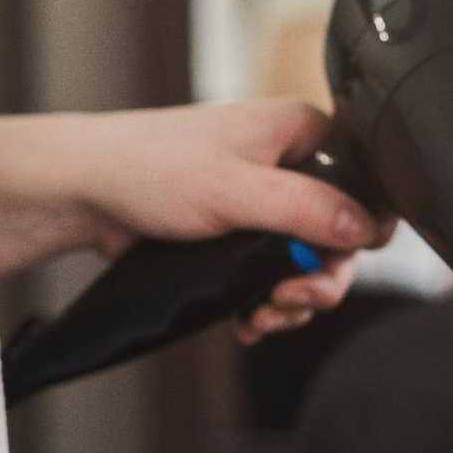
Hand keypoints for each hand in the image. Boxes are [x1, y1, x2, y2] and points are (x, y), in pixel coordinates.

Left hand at [0, 100, 394, 340]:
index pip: (365, 183)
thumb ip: (307, 209)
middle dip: (319, 279)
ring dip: (292, 300)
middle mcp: (289, 165)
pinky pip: (276, 276)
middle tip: (292, 299)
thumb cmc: (149, 167)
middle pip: (339, 235)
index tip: (333, 263)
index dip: (361, 230)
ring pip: (308, 263)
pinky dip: (268, 304)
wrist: (87, 193)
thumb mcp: (238, 190)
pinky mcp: (242, 235)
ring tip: (262, 314)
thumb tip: (365, 228)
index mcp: (300, 133)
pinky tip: (249, 318)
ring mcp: (266, 202)